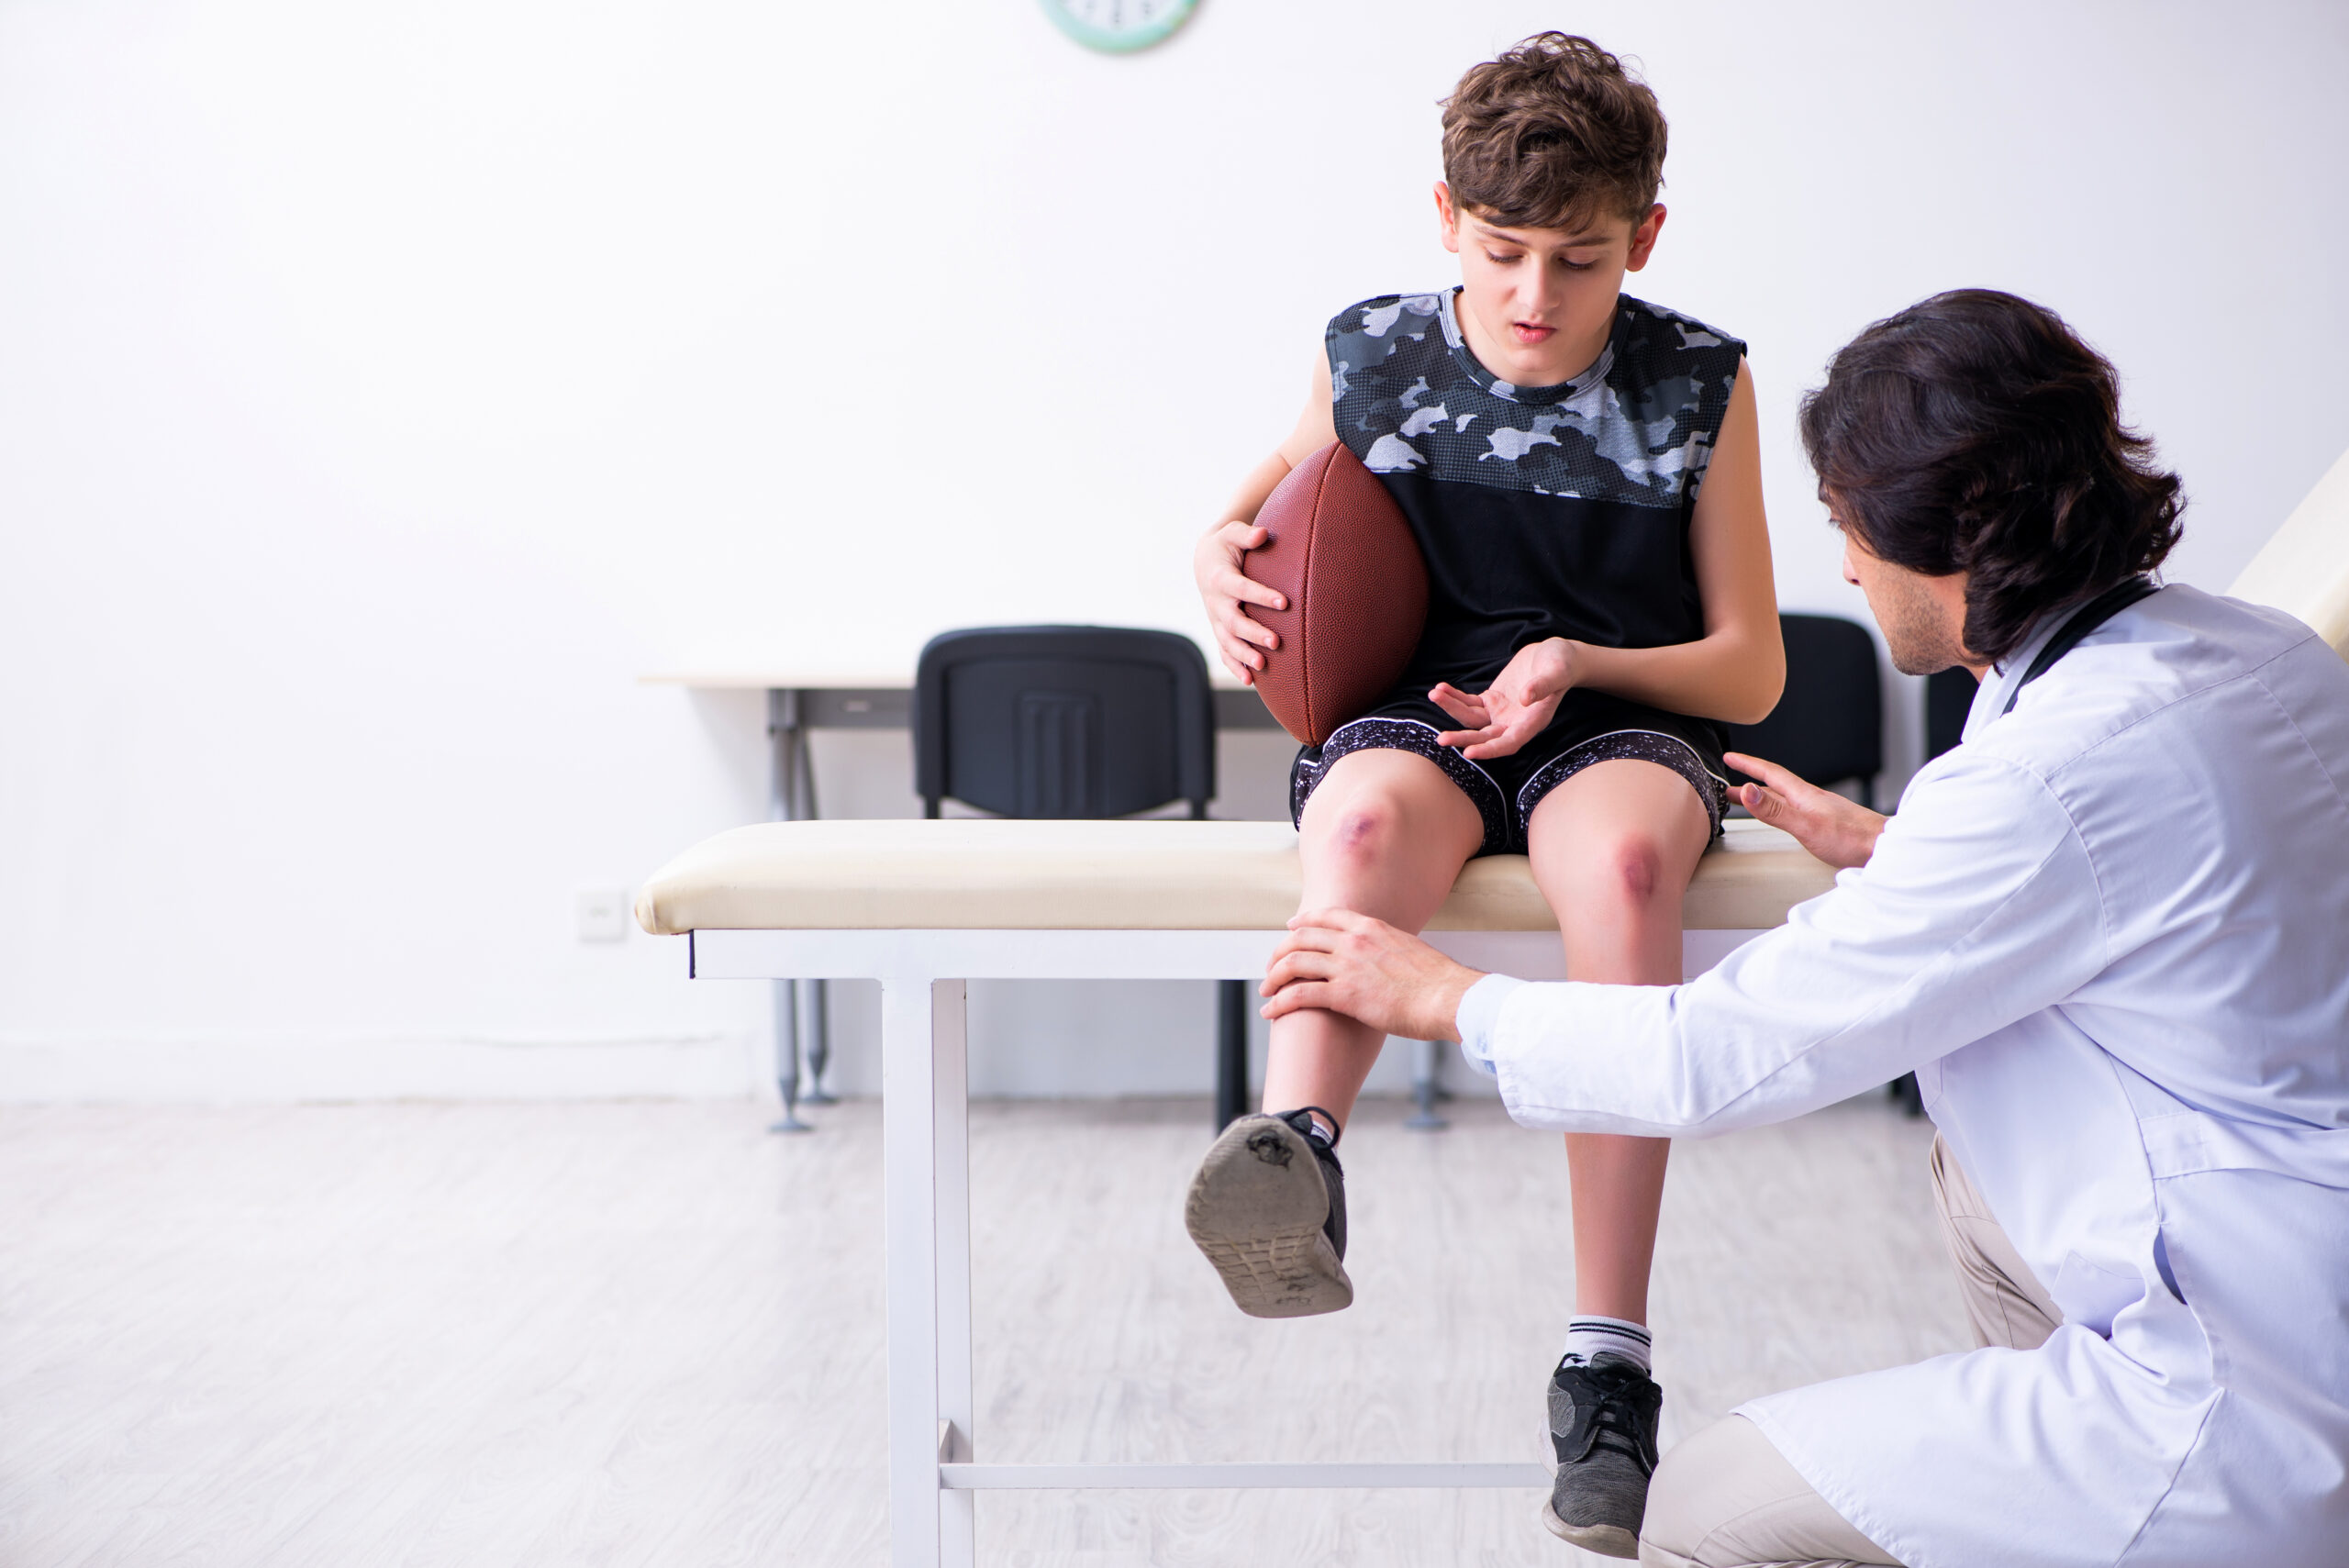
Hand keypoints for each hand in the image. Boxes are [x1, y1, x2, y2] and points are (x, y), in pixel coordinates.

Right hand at [1194, 519, 1286, 683]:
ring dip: (1243, 655)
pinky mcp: (1219, 629)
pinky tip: (1251, 680)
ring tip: (1261, 665)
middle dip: (1253, 633)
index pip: (1242, 588)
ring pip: (1227, 641)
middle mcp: (1216, 602)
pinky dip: (1234, 666)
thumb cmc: (1225, 545)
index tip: (1284, 602)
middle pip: (1233, 621)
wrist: (1204, 561)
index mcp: (1221, 578)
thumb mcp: (1232, 533)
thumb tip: (1263, 534)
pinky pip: (1224, 651)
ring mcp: (1216, 619)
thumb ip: (1247, 534)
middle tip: (1276, 642)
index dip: (1261, 596)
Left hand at [1261, 908, 1485, 1041]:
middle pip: (1301, 937)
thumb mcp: (1410, 951)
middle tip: (1272, 968)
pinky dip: (1279, 1002)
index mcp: (1371, 928)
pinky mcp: (1344, 994)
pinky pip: (1299, 994)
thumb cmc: (1438, 983)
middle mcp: (1354, 941)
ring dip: (1274, 977)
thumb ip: (1389, 949)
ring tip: (1266, 991)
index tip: (1291, 929)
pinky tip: (1270, 1012)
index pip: (1326, 916)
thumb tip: (1387, 958)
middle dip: (1280, 953)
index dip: (1303, 922)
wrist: (1449, 998)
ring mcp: (1347, 966)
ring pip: (1294, 963)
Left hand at [1429, 639, 1576, 758]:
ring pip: (1472, 719)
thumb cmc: (1562, 664)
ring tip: (1434, 694)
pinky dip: (1455, 697)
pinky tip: (1441, 689)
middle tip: (1441, 739)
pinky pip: (1469, 703)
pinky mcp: (1491, 700)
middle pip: (1484, 736)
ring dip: (1452, 709)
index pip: (1509, 743)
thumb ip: (1543, 685)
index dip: (1490, 750)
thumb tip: (1526, 698)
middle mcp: (1514, 723)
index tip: (1469, 753)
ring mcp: (1500, 713)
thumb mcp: (1557, 672)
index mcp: (1532, 722)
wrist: (1555, 656)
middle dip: (1463, 738)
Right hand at [1724, 751, 1886, 869]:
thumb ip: (1775, 810)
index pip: (1769, 773)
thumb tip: (1748, 789)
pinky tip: (1783, 818)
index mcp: (1803, 795)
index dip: (1748, 764)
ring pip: (1783, 800)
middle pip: (1773, 787)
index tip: (1730, 757)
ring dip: (1762, 798)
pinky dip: (1778, 811)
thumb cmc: (1851, 839)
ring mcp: (1818, 811)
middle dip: (1749, 783)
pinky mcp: (1825, 825)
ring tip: (1747, 801)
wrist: (1885, 849)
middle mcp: (1809, 800)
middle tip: (1728, 786)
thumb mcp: (1806, 825)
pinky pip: (1793, 811)